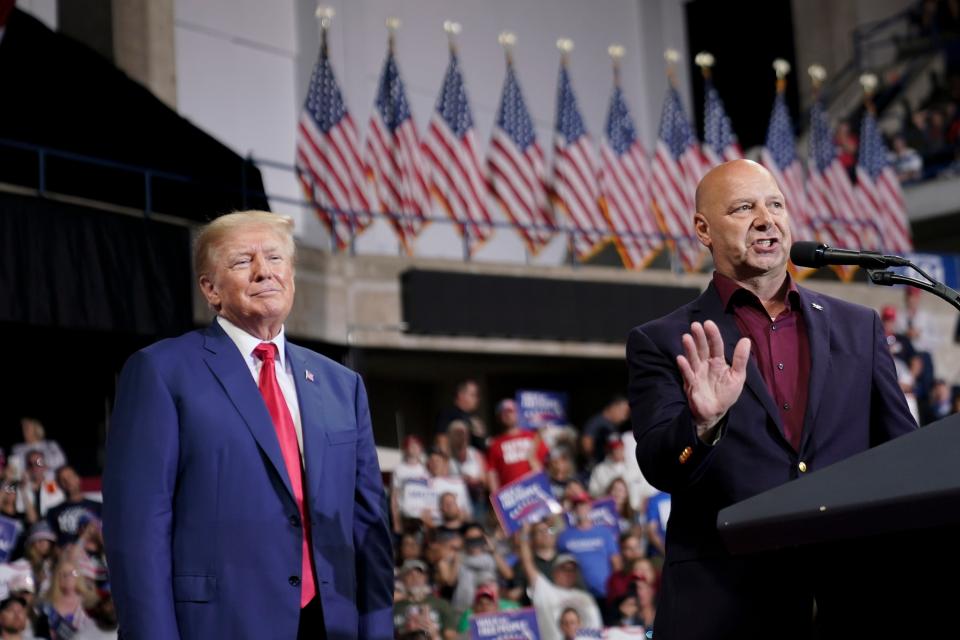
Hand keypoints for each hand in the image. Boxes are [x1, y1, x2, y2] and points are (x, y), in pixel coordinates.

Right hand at [676, 320, 750, 440]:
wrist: (715, 412)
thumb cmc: (726, 393)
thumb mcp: (737, 376)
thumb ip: (740, 359)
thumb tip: (746, 339)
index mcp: (717, 361)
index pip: (715, 345)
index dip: (712, 335)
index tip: (708, 323)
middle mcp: (705, 364)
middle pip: (702, 348)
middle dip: (699, 337)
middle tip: (695, 325)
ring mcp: (697, 373)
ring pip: (693, 358)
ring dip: (689, 349)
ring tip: (686, 338)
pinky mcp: (691, 384)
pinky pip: (687, 374)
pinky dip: (684, 367)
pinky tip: (681, 359)